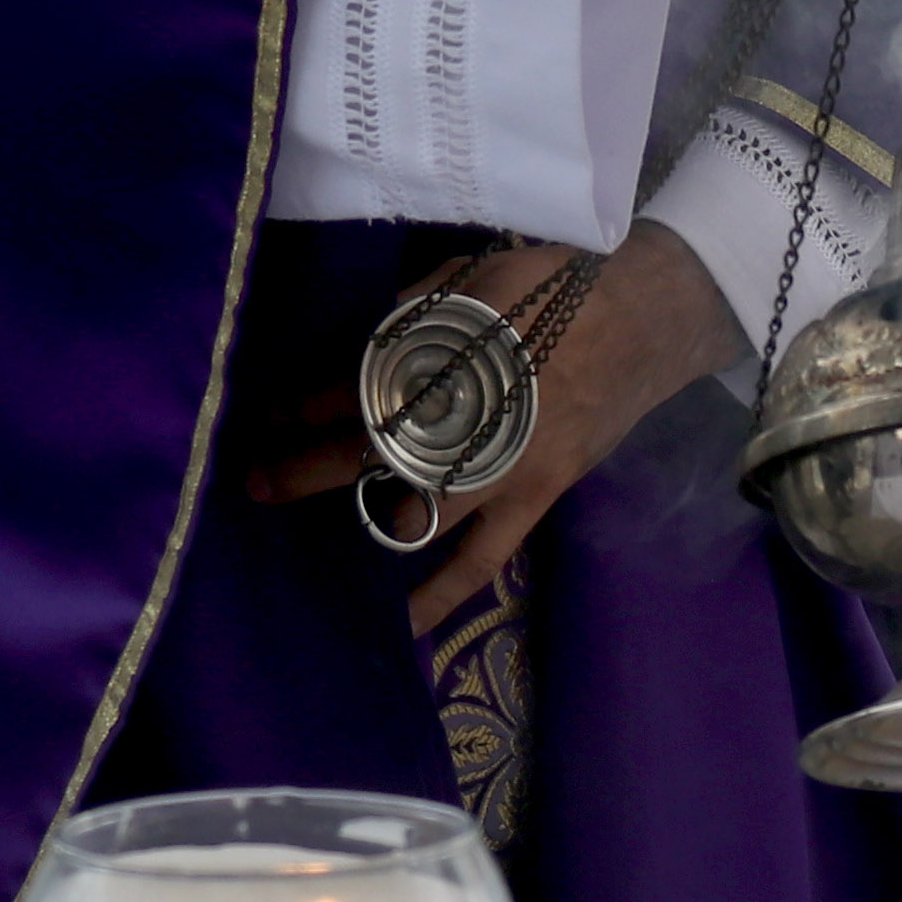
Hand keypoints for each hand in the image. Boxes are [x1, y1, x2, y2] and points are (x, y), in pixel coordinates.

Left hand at [250, 222, 744, 632]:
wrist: (647, 318)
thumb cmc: (560, 286)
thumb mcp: (478, 277)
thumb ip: (418, 311)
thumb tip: (367, 343)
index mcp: (446, 357)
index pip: (357, 386)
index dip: (307, 404)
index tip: (270, 415)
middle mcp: (467, 421)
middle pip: (369, 454)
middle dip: (306, 468)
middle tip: (254, 483)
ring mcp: (500, 469)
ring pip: (413, 512)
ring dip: (359, 526)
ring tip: (307, 547)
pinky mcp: (533, 498)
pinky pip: (482, 560)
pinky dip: (442, 594)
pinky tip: (405, 625)